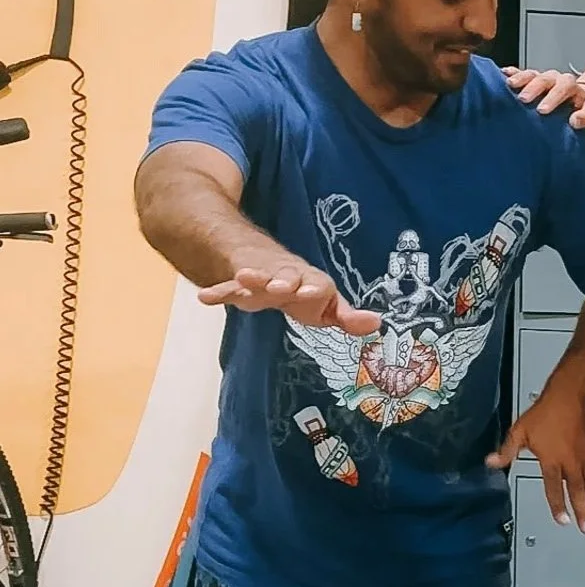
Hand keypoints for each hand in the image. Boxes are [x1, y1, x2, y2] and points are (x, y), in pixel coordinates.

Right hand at [198, 261, 379, 334]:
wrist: (267, 263)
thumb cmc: (304, 289)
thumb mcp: (327, 305)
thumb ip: (347, 317)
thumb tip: (376, 323)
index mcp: (312, 282)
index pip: (318, 285)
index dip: (315, 288)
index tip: (314, 292)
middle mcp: (288, 276)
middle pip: (286, 277)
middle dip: (284, 281)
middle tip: (281, 288)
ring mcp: (263, 278)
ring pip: (257, 278)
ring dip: (253, 278)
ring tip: (243, 278)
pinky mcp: (240, 284)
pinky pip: (228, 288)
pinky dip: (219, 291)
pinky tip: (205, 297)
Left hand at [486, 386, 584, 532]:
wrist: (569, 396)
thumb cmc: (544, 413)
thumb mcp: (520, 431)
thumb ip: (508, 451)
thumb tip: (491, 463)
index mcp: (552, 460)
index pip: (554, 489)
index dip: (558, 507)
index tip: (563, 522)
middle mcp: (571, 463)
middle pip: (579, 492)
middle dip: (584, 513)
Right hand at [502, 66, 584, 128]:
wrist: (576, 99)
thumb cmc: (580, 107)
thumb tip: (574, 121)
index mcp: (569, 86)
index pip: (562, 88)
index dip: (553, 98)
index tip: (542, 110)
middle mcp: (555, 79)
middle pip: (544, 79)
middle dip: (533, 89)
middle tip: (524, 99)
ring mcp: (541, 77)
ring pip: (531, 74)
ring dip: (520, 79)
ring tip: (510, 85)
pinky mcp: (530, 78)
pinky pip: (520, 72)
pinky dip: (512, 73)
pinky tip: (503, 74)